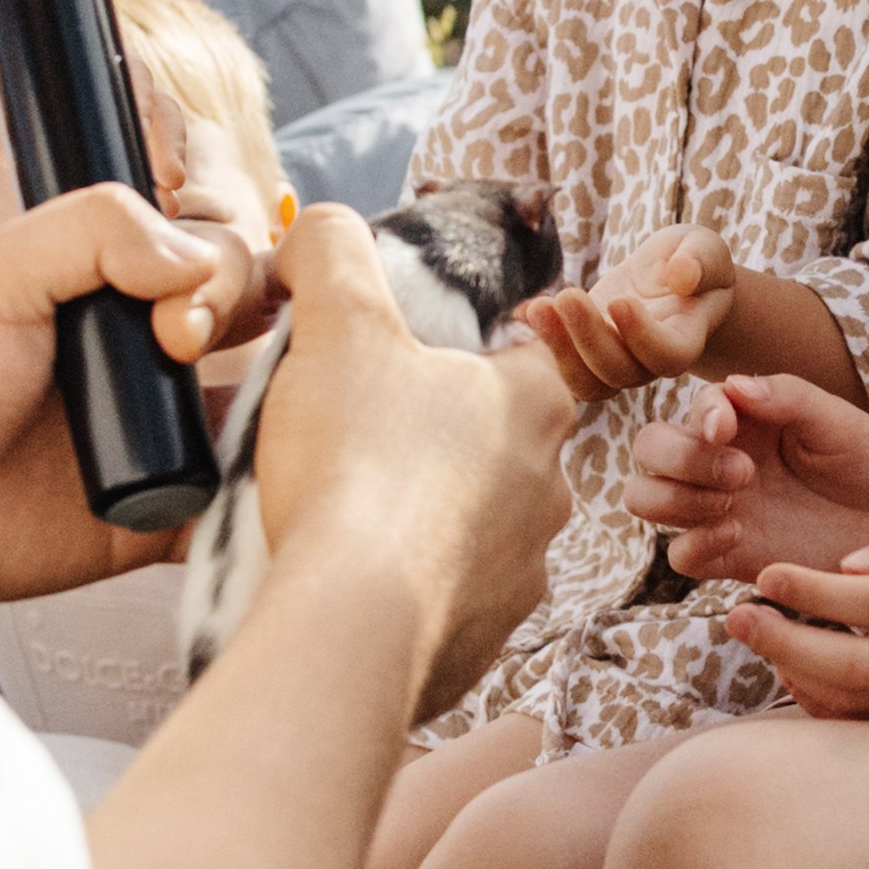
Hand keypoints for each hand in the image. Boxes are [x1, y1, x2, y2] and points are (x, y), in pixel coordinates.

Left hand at [0, 25, 190, 214]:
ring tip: (166, 204)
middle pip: (161, 111)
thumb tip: (27, 82)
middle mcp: (118, 87)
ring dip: (168, 171)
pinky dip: (152, 190)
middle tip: (169, 178)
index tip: (142, 125)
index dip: (143, 100)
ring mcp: (115, 123)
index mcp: (99, 56)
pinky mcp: (102, 155)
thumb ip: (7, 63)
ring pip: (159, 141)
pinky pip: (136, 170)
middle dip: (169, 143)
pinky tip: (159, 209)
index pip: (135, 75)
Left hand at [0, 183, 244, 602]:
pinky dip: (271, 488)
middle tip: (182, 347)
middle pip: (255, 314)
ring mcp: (168, 436)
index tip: (175, 312)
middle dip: (241, 315)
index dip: (219, 268)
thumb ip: (95, 228)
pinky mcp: (171, 515)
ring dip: (284, 396)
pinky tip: (271, 473)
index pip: (214, 252)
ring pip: (272, 401)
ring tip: (254, 409)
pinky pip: (247, 500)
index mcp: (119, 289)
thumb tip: (195, 260)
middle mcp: (153, 357)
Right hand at [254, 204, 576, 721]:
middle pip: (500, 444)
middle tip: (366, 439)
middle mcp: (549, 487)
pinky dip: (412, 591)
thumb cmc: (356, 463)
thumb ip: (333, 254)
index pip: (527, 356)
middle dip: (442, 440)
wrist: (350, 623)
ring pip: (479, 526)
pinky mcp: (486, 640)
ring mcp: (522, 570)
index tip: (415, 363)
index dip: (472, 350)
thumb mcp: (337, 326)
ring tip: (354, 516)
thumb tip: (319, 228)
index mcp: (532, 404)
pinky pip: (453, 602)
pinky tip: (357, 581)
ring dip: (429, 519)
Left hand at [521, 224, 733, 400]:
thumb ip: (700, 261)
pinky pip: (563, 363)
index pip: (667, 355)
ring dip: (559, 348)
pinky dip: (541, 341)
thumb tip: (681, 275)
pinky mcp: (586, 350)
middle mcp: (649, 361)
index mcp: (685, 337)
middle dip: (590, 338)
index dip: (642, 337)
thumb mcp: (706, 248)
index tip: (620, 301)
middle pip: (619, 372)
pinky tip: (524, 311)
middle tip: (569, 296)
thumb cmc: (694, 261)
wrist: (674, 276)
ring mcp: (616, 360)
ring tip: (540, 308)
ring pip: (586, 381)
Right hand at [627, 373, 868, 580]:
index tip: (727, 431)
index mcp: (743, 419)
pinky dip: (693, 547)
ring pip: (647, 498)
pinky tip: (738, 537)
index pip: (692, 409)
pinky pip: (680, 555)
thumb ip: (787, 397)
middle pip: (649, 451)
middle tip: (739, 474)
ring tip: (731, 507)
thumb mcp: (839, 420)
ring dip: (675, 500)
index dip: (699, 418)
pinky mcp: (730, 556)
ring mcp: (719, 509)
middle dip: (678, 458)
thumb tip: (733, 385)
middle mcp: (720, 460)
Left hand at [728, 520, 868, 723]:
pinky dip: (832, 706)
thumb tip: (844, 565)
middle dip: (786, 647)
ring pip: (863, 709)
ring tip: (761, 639)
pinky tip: (802, 672)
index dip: (812, 592)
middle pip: (858, 670)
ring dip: (800, 679)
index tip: (766, 575)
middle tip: (736, 619)